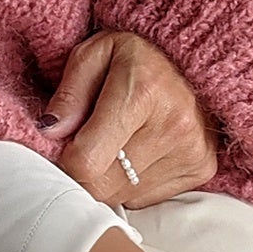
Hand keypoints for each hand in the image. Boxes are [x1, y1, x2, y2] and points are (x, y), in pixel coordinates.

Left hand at [38, 31, 220, 208]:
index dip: (64, 160)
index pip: (86, 161)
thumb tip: (51, 132)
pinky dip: (132, 182)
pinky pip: (146, 197)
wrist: (193, 55)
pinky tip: (137, 151)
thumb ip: (69, 93)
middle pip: (103, 186)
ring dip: (108, 177)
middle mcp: (173, 126)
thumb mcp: (93, 54)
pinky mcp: (201, 168)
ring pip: (123, 196)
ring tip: (115, 142)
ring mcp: (191, 151)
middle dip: (84, 172)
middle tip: (85, 144)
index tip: (63, 146)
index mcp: (142, 92)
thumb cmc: (135, 55)